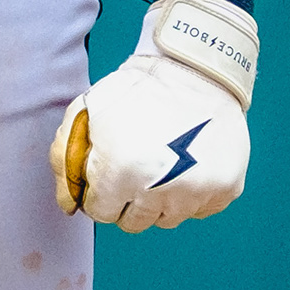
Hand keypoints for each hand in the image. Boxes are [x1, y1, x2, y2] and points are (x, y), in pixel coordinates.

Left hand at [51, 0, 254, 232]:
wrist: (195, 68)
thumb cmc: (138, 90)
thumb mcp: (87, 111)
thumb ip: (65, 159)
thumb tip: (68, 206)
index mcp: (119, 171)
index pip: (102, 212)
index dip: (102, 191)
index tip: (112, 171)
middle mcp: (158, 189)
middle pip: (134, 221)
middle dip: (129, 198)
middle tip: (138, 165)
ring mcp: (196, 192)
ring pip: (167, 218)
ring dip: (161, 198)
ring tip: (165, 160)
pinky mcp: (224, 189)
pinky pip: (199, 209)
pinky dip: (192, 193)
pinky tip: (190, 161)